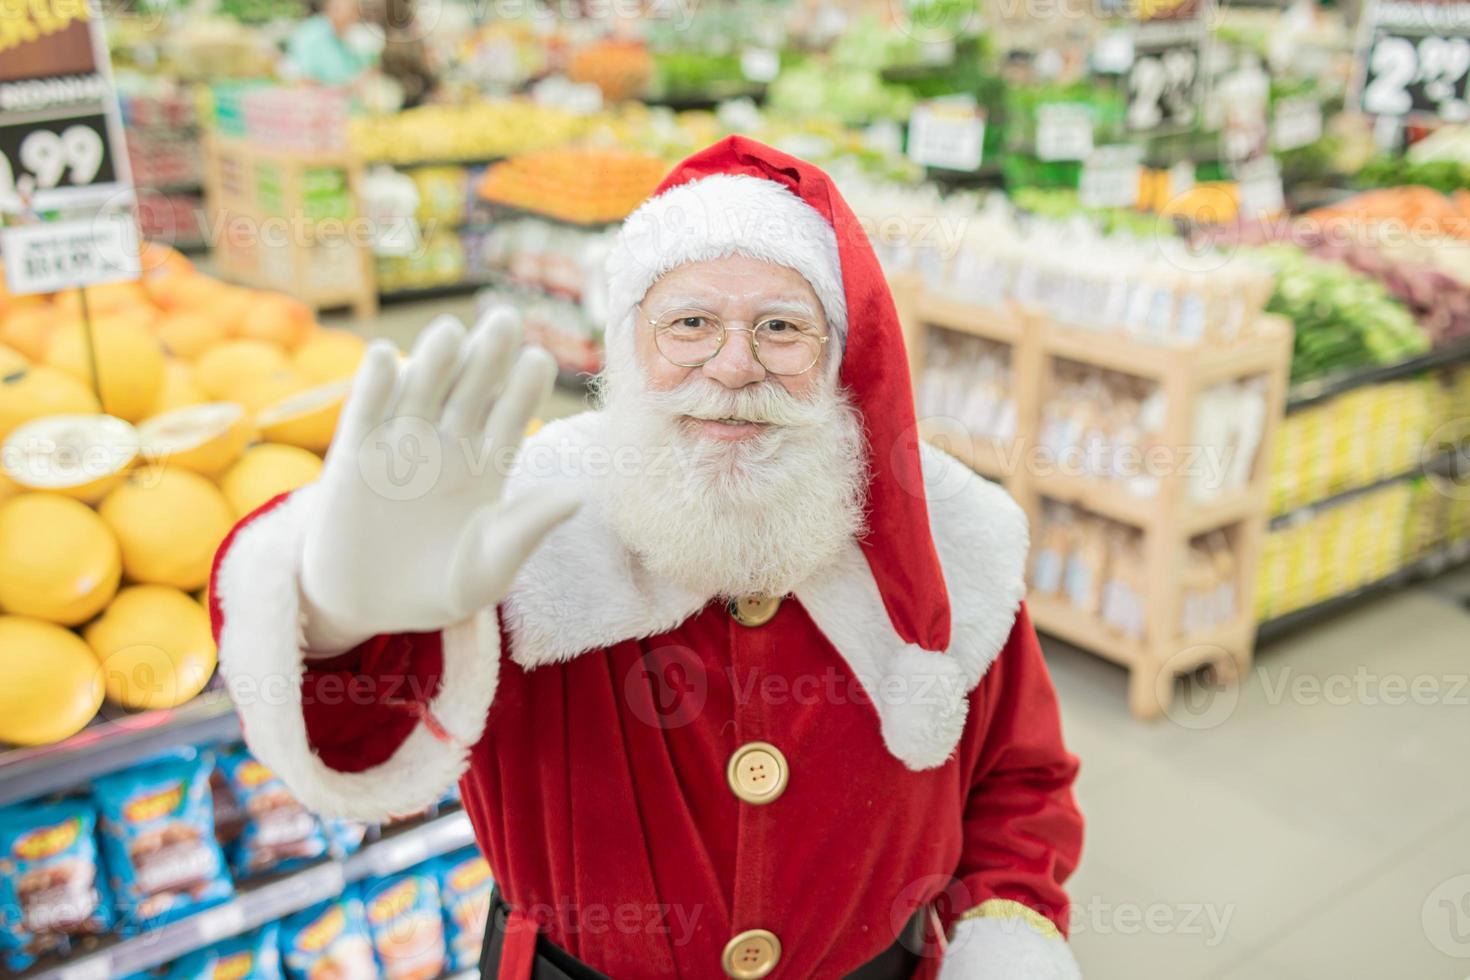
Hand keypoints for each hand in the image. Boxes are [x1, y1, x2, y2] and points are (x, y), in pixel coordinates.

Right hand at [299, 309, 578, 651]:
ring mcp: (400, 445)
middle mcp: (447, 445)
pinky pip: (366, 411)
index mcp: (487, 468)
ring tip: (449, 333)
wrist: (368, 607)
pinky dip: (373, 384)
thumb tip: (578, 495)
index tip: (538, 359)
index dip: (524, 386)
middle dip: (488, 355)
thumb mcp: (490, 567)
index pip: (512, 416)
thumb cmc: (439, 589)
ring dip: (435, 358)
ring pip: (422, 388)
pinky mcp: (354, 455)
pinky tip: (383, 357)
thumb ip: (527, 528)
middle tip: (504, 320)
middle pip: (472, 389)